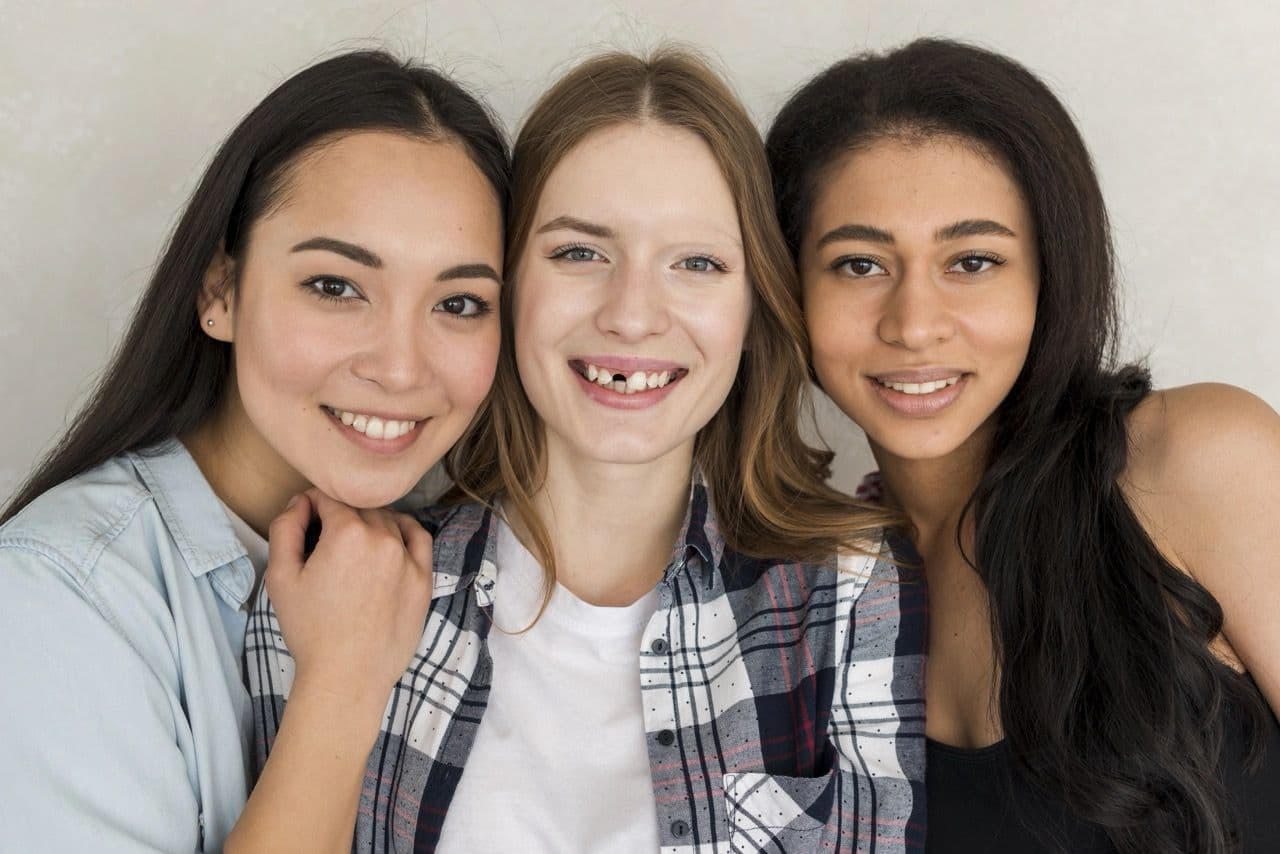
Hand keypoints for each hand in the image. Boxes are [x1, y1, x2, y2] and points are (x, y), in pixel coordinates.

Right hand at [265, 489, 432, 710]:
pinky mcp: (424, 578)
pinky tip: (390, 540)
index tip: (306, 519)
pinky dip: (404, 531)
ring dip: (370, 523)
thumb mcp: (281, 578)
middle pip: (360, 507)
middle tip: (325, 540)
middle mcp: (383, 538)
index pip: (330, 498)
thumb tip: (300, 502)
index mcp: (347, 533)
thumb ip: (285, 529)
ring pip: (388, 520)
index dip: (313, 505)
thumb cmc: (310, 630)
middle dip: (340, 515)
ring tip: (353, 547)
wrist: (348, 675)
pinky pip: (418, 538)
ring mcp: (408, 557)